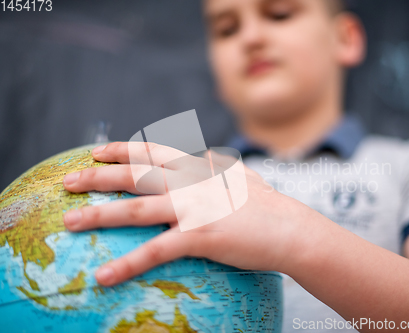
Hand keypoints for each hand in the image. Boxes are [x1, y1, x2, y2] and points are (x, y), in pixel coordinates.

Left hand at [63, 142, 314, 285]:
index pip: (154, 152)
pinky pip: (156, 251)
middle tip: (68, 181)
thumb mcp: (243, 176)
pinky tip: (103, 276)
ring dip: (101, 215)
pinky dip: (128, 264)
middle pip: (136, 175)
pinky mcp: (199, 237)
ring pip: (137, 209)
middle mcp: (191, 184)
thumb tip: (210, 155)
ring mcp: (193, 209)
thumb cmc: (268, 205)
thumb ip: (222, 166)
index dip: (123, 149)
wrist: (290, 229)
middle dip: (98, 177)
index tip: (97, 150)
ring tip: (70, 223)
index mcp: (199, 169)